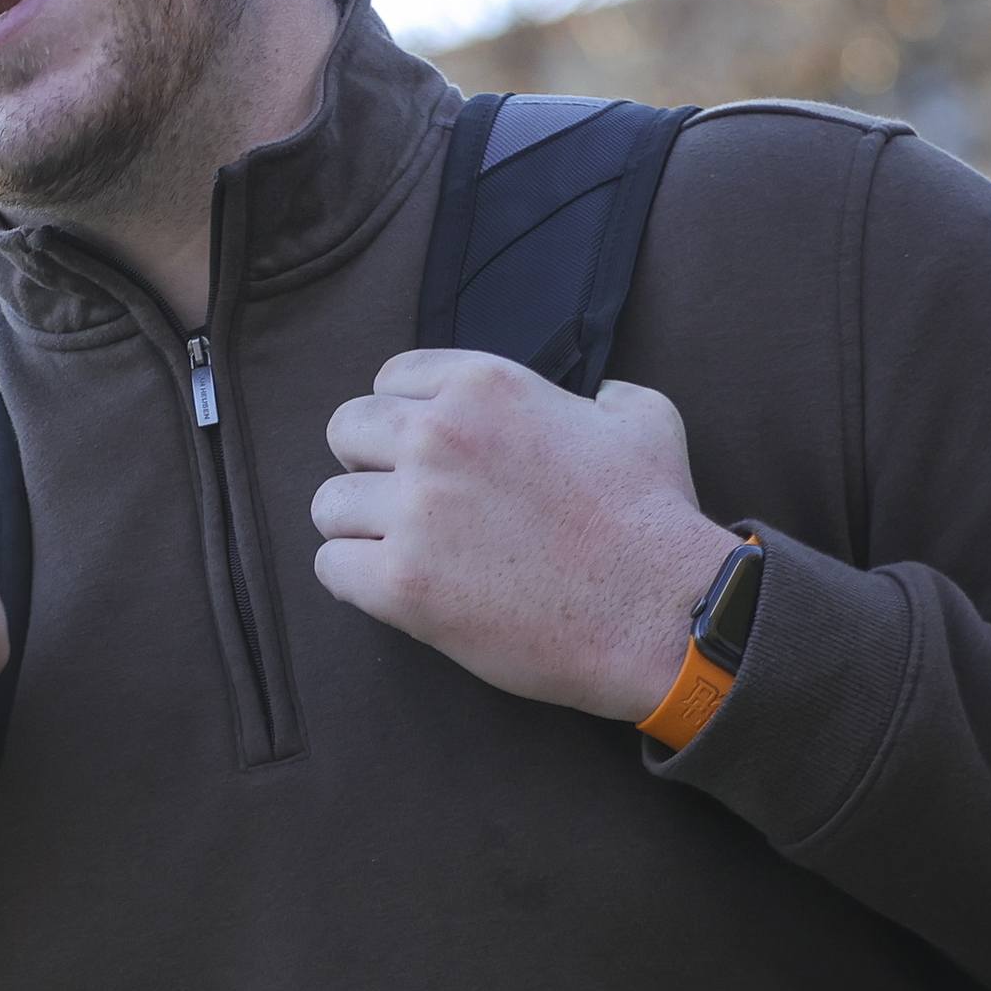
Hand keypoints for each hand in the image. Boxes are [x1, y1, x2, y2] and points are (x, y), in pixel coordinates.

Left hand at [311, 350, 743, 722]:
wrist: (662, 612)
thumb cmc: (654, 517)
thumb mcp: (644, 420)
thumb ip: (601, 394)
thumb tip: (593, 394)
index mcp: (484, 387)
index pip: (389, 379)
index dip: (404, 416)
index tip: (427, 452)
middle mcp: (437, 437)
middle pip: (345, 431)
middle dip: (369, 465)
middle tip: (408, 503)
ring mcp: (414, 511)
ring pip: (328, 504)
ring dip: (357, 528)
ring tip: (402, 552)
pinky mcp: (400, 583)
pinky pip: (330, 568)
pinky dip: (355, 582)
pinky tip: (397, 590)